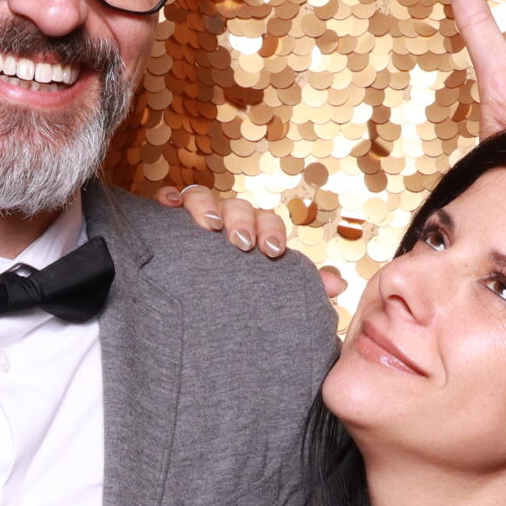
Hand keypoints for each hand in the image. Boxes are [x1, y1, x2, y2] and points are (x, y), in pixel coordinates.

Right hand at [158, 184, 345, 298]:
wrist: (203, 308)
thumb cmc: (242, 294)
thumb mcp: (272, 293)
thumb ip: (304, 287)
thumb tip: (338, 286)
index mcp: (255, 231)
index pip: (268, 220)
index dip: (271, 231)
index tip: (272, 252)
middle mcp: (228, 219)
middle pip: (237, 206)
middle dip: (242, 220)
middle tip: (242, 243)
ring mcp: (198, 216)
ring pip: (202, 197)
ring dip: (206, 207)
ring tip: (209, 226)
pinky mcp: (169, 222)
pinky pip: (167, 200)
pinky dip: (167, 198)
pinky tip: (167, 205)